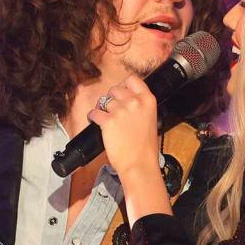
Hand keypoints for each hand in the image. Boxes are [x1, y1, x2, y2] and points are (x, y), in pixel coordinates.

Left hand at [88, 75, 171, 224]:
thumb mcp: (151, 121)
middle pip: (115, 89)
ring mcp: (120, 110)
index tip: (122, 92)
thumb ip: (141, 108)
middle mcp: (134, 102)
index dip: (124, 85)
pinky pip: (94, 113)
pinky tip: (97, 123)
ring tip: (105, 119)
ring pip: (104, 100)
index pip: (133, 80)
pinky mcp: (108, 121)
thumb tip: (129, 102)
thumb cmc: (146, 148)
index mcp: (148, 100)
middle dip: (112, 98)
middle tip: (112, 110)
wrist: (139, 164)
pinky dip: (93, 117)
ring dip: (102, 108)